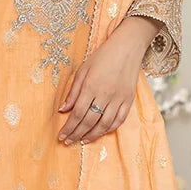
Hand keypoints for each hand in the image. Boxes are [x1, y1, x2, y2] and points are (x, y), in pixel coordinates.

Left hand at [57, 18, 157, 145]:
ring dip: (92, 135)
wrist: (127, 48)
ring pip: (104, 124)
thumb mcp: (83, 70)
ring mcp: (119, 99)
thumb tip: (63, 110)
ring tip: (82, 140)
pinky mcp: (129, 100)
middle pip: (89, 121)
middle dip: (77, 134)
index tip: (61, 136)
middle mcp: (105, 95)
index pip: (77, 113)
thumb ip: (73, 91)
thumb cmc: (102, 56)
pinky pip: (119, 120)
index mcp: (91, 86)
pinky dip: (109, 129)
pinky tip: (100, 132)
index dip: (69, 127)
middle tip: (68, 142)